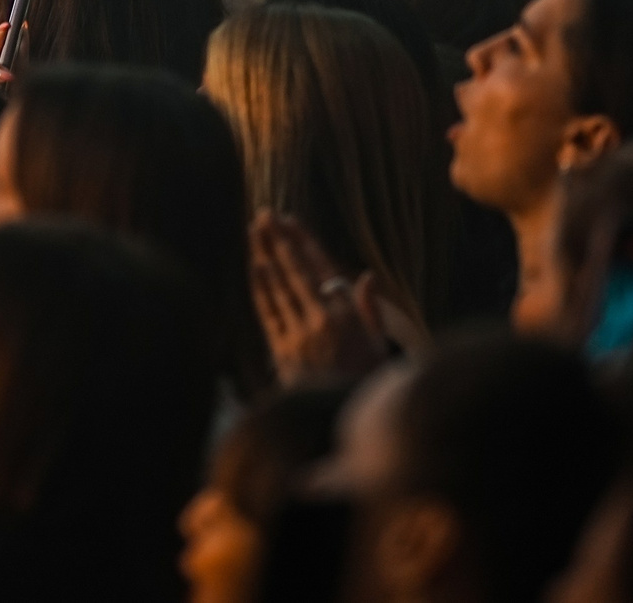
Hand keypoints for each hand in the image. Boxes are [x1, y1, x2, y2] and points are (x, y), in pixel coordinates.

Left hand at [248, 213, 392, 384]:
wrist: (340, 418)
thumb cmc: (364, 381)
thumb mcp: (377, 345)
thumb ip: (370, 309)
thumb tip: (367, 275)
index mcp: (346, 316)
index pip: (321, 269)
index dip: (303, 242)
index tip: (290, 221)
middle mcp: (321, 320)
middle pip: (295, 271)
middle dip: (279, 240)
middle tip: (265, 215)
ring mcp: (299, 334)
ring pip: (278, 287)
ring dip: (265, 256)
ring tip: (255, 231)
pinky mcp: (281, 350)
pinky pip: (268, 312)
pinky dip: (261, 288)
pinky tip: (255, 267)